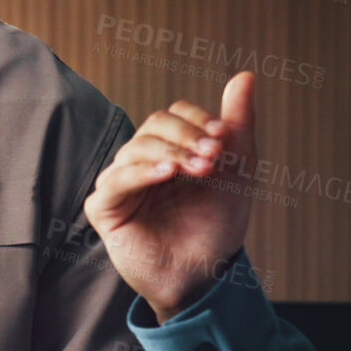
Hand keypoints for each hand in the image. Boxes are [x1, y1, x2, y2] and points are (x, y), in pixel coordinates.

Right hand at [84, 72, 258, 321]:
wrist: (205, 275)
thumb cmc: (215, 227)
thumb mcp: (237, 170)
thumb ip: (239, 124)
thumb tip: (245, 75)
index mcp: (169, 150)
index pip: (173, 115)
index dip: (198, 120)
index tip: (223, 139)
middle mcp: (141, 163)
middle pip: (154, 125)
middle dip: (187, 135)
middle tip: (213, 157)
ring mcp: (121, 185)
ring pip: (136, 148)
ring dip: (171, 152)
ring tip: (198, 169)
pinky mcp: (105, 210)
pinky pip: (115, 181)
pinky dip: (141, 172)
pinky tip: (167, 175)